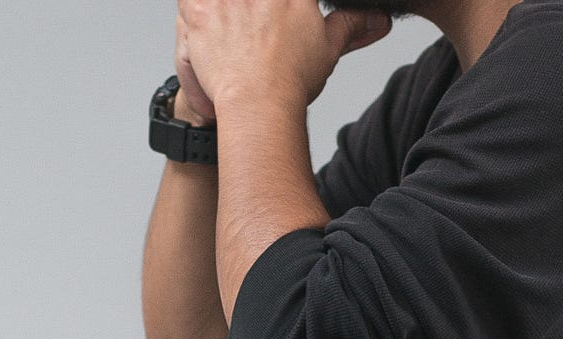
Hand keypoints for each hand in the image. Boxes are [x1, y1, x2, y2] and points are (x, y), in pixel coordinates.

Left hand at [176, 0, 391, 109]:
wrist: (259, 105)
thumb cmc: (290, 79)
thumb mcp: (328, 45)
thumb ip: (351, 24)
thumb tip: (377, 19)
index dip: (280, 7)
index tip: (275, 20)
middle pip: (246, 1)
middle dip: (248, 11)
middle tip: (259, 36)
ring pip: (208, 0)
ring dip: (217, 11)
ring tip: (234, 36)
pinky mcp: (195, 12)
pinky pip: (185, 7)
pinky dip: (189, 26)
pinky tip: (202, 36)